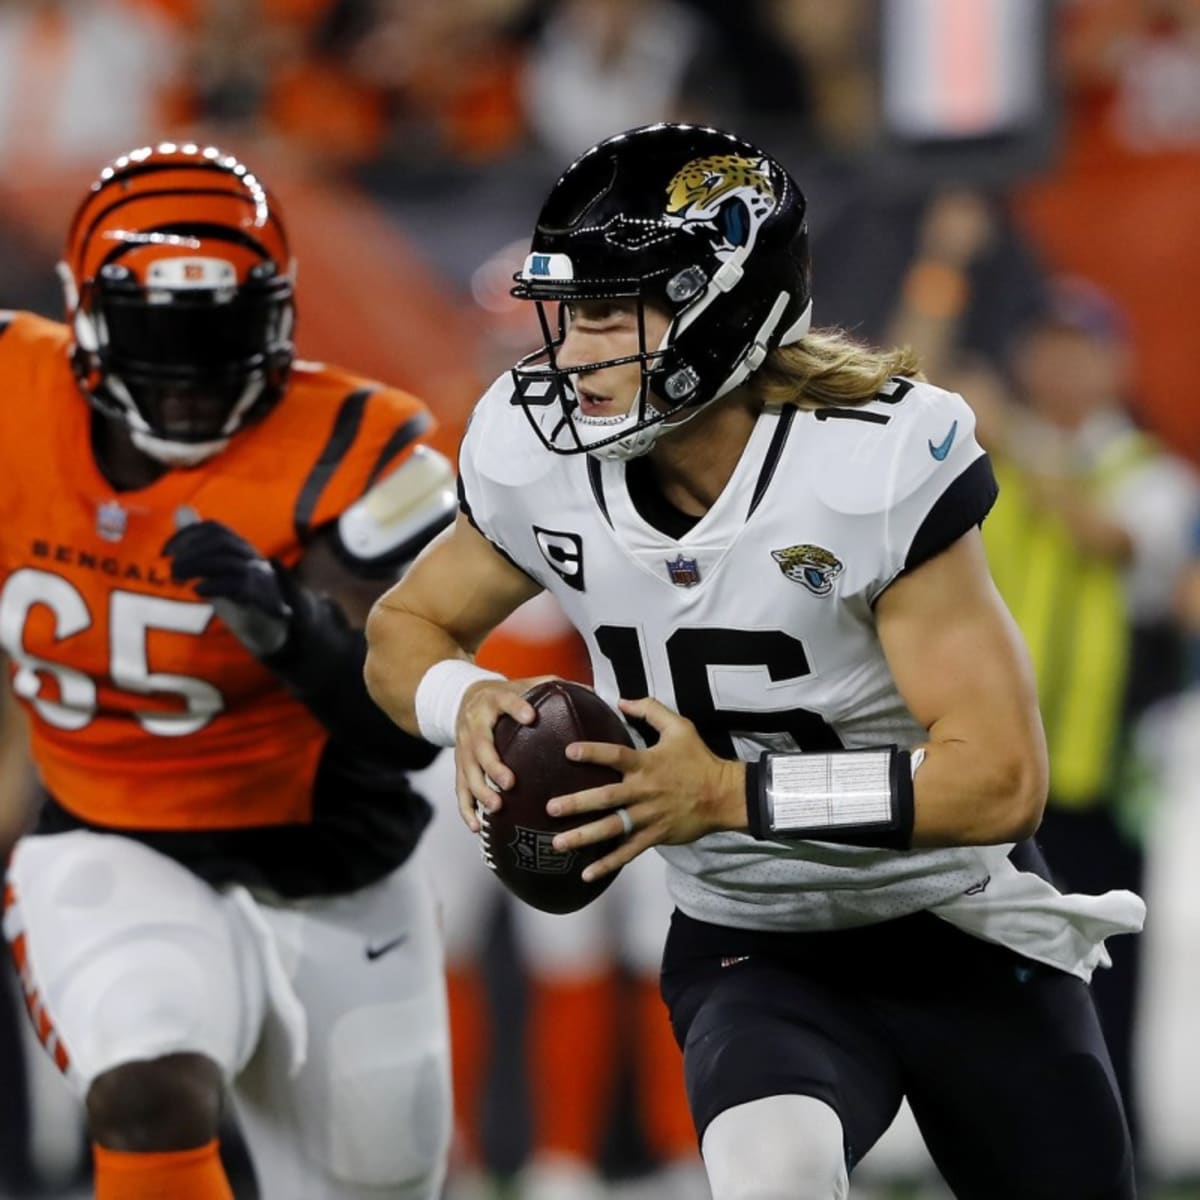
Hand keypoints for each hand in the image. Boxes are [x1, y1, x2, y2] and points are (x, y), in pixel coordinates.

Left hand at [162, 516, 292, 656]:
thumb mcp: (216, 567)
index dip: (187, 535)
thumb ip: (199, 541)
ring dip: (196, 566)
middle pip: (221, 542)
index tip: (166, 552)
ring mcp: (259, 577)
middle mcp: (252, 558)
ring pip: (227, 562)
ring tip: (177, 577)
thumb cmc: (239, 596)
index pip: (215, 529)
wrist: (270, 628)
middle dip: (191, 551)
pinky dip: (213, 585)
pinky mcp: (260, 598)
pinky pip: (237, 585)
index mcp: (242, 548)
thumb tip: (180, 509)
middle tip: (171, 567)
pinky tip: (198, 591)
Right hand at [453, 673, 557, 831]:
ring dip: (481, 791)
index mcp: (493, 702)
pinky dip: (467, 809)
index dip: (516, 708)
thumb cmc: (504, 696)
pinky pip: (460, 790)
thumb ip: (554, 686)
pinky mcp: (460, 766)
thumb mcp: (525, 684)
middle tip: (510, 782)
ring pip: (468, 772)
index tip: (530, 717)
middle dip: (493, 766)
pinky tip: (478, 827)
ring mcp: (465, 748)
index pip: (504, 701)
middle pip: (481, 746)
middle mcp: (475, 725)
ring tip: (497, 807)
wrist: (465, 698)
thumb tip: (593, 691)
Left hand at [545, 697, 745, 881]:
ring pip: (612, 828)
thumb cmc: (699, 759)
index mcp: (646, 764)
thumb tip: (621, 700)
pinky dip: (607, 864)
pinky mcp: (655, 836)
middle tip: (550, 808)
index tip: (568, 752)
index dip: (593, 753)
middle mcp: (643, 791)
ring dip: (584, 837)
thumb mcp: (679, 727)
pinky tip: (585, 873)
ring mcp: (648, 816)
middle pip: (606, 798)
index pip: (616, 756)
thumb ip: (650, 710)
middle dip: (577, 803)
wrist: (723, 795)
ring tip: (557, 843)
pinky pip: (628, 852)